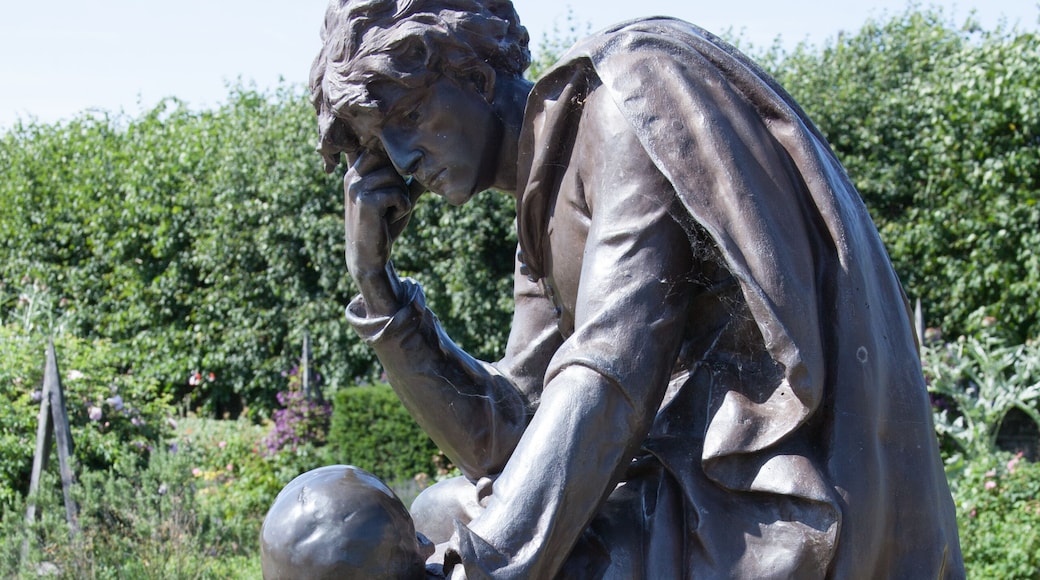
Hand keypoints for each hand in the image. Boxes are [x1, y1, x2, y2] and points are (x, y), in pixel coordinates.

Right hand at [344, 149, 422, 315]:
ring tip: (389, 212)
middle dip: (400, 182)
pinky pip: (399, 194)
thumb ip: (410, 180)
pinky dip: (402, 208)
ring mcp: (357, 187)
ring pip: (397, 179)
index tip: (394, 187)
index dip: (396, 165)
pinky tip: (389, 220)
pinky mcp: (366, 200)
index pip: (381, 150)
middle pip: (391, 161)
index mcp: (355, 172)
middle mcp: (352, 176)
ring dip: (402, 198)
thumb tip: (434, 162)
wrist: (369, 256)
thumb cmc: (384, 225)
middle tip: (392, 203)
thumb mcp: (397, 198)